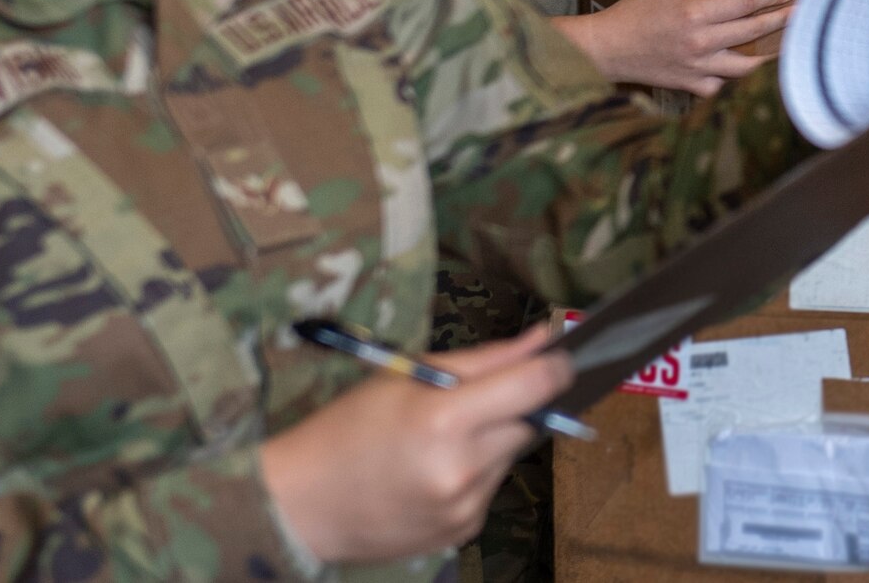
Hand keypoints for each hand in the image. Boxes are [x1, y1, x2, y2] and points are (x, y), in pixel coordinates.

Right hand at [261, 325, 571, 564]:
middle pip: (529, 421)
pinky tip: (436, 468)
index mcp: (445, 420)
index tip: (565, 354)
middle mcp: (464, 467)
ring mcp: (467, 505)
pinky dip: (477, 470)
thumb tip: (545, 337)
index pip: (534, 386)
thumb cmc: (350, 426)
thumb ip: (486, 358)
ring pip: (512, 454)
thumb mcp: (409, 375)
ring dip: (494, 438)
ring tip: (443, 437)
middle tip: (474, 400)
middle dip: (515, 404)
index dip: (557, 366)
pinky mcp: (466, 530)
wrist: (304, 505)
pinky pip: (492, 486)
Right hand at [558, 0, 793, 96]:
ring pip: (746, 67)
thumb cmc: (634, 13)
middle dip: (781, 21)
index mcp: (694, 13)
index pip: (744, 4)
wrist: (607, 49)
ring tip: (786, 47)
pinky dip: (737, 81)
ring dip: (769, 57)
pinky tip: (750, 73)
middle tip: (800, 14)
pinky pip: (723, 87)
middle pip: (753, 32)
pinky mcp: (691, 85)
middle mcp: (700, 42)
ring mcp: (697, 68)